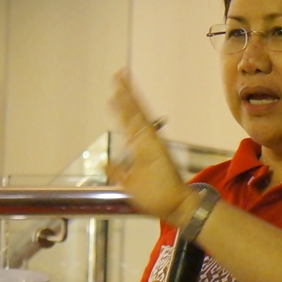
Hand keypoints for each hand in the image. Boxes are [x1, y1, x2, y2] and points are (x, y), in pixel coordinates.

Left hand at [107, 69, 191, 221]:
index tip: (113, 93)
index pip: (128, 123)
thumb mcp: (128, 184)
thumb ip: (117, 171)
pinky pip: (143, 125)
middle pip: (133, 113)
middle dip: (125, 94)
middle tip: (118, 75)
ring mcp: (150, 142)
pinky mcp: (154, 146)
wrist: (176, 206)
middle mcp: (145, 142)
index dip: (121, 108)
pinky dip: (135, 111)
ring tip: (120, 79)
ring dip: (128, 97)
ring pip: (137, 114)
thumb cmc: (156, 197)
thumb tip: (105, 162)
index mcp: (139, 149)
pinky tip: (128, 97)